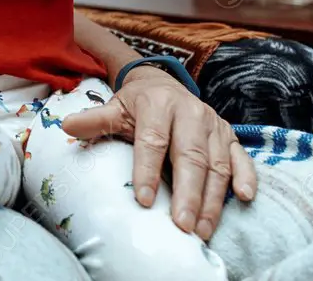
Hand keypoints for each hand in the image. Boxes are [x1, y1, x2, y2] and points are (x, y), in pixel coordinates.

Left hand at [61, 67, 257, 240]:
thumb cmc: (136, 104)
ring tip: (202, 229)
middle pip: (190, 157)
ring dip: (212, 198)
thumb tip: (66, 125)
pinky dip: (246, 176)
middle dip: (187, 194)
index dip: (148, 171)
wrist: (163, 83)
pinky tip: (244, 198)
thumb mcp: (114, 108)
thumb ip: (95, 120)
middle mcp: (190, 113)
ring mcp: (213, 124)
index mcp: (158, 106)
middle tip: (182, 225)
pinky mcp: (229, 135)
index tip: (143, 200)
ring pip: (216, 164)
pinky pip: (241, 157)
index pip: (153, 141)